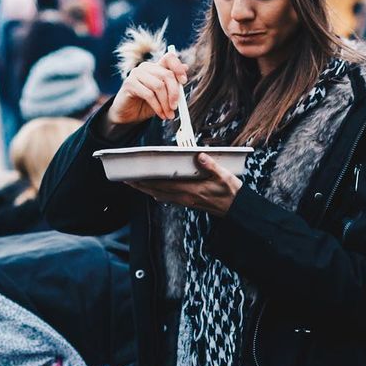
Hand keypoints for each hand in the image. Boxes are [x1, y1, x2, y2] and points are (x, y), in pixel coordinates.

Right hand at [105, 50, 187, 128]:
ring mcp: (136, 74)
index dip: (178, 68)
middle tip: (176, 107)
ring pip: (159, 86)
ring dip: (166, 103)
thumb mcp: (164, 94)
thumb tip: (186, 67)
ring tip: (168, 114)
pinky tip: (160, 114)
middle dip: (174, 93)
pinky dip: (158, 107)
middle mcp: (146, 67)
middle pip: (167, 75)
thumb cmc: (147, 103)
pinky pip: (149, 95)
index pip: (169, 58)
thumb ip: (173, 82)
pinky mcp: (129, 84)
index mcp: (156, 67)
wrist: (129, 114)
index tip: (184, 81)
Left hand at [127, 153, 241, 217]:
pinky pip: (169, 198)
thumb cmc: (232, 193)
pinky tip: (156, 189)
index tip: (134, 177)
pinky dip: (159, 193)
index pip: (164, 186)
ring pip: (162, 196)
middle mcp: (186, 198)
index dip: (147, 182)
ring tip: (137, 183)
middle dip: (141, 186)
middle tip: (127, 180)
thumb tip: (199, 155)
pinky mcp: (189, 203)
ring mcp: (187, 201)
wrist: (238, 209)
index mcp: (192, 191)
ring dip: (148, 190)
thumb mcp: (225, 176)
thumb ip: (211, 166)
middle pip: (158, 192)